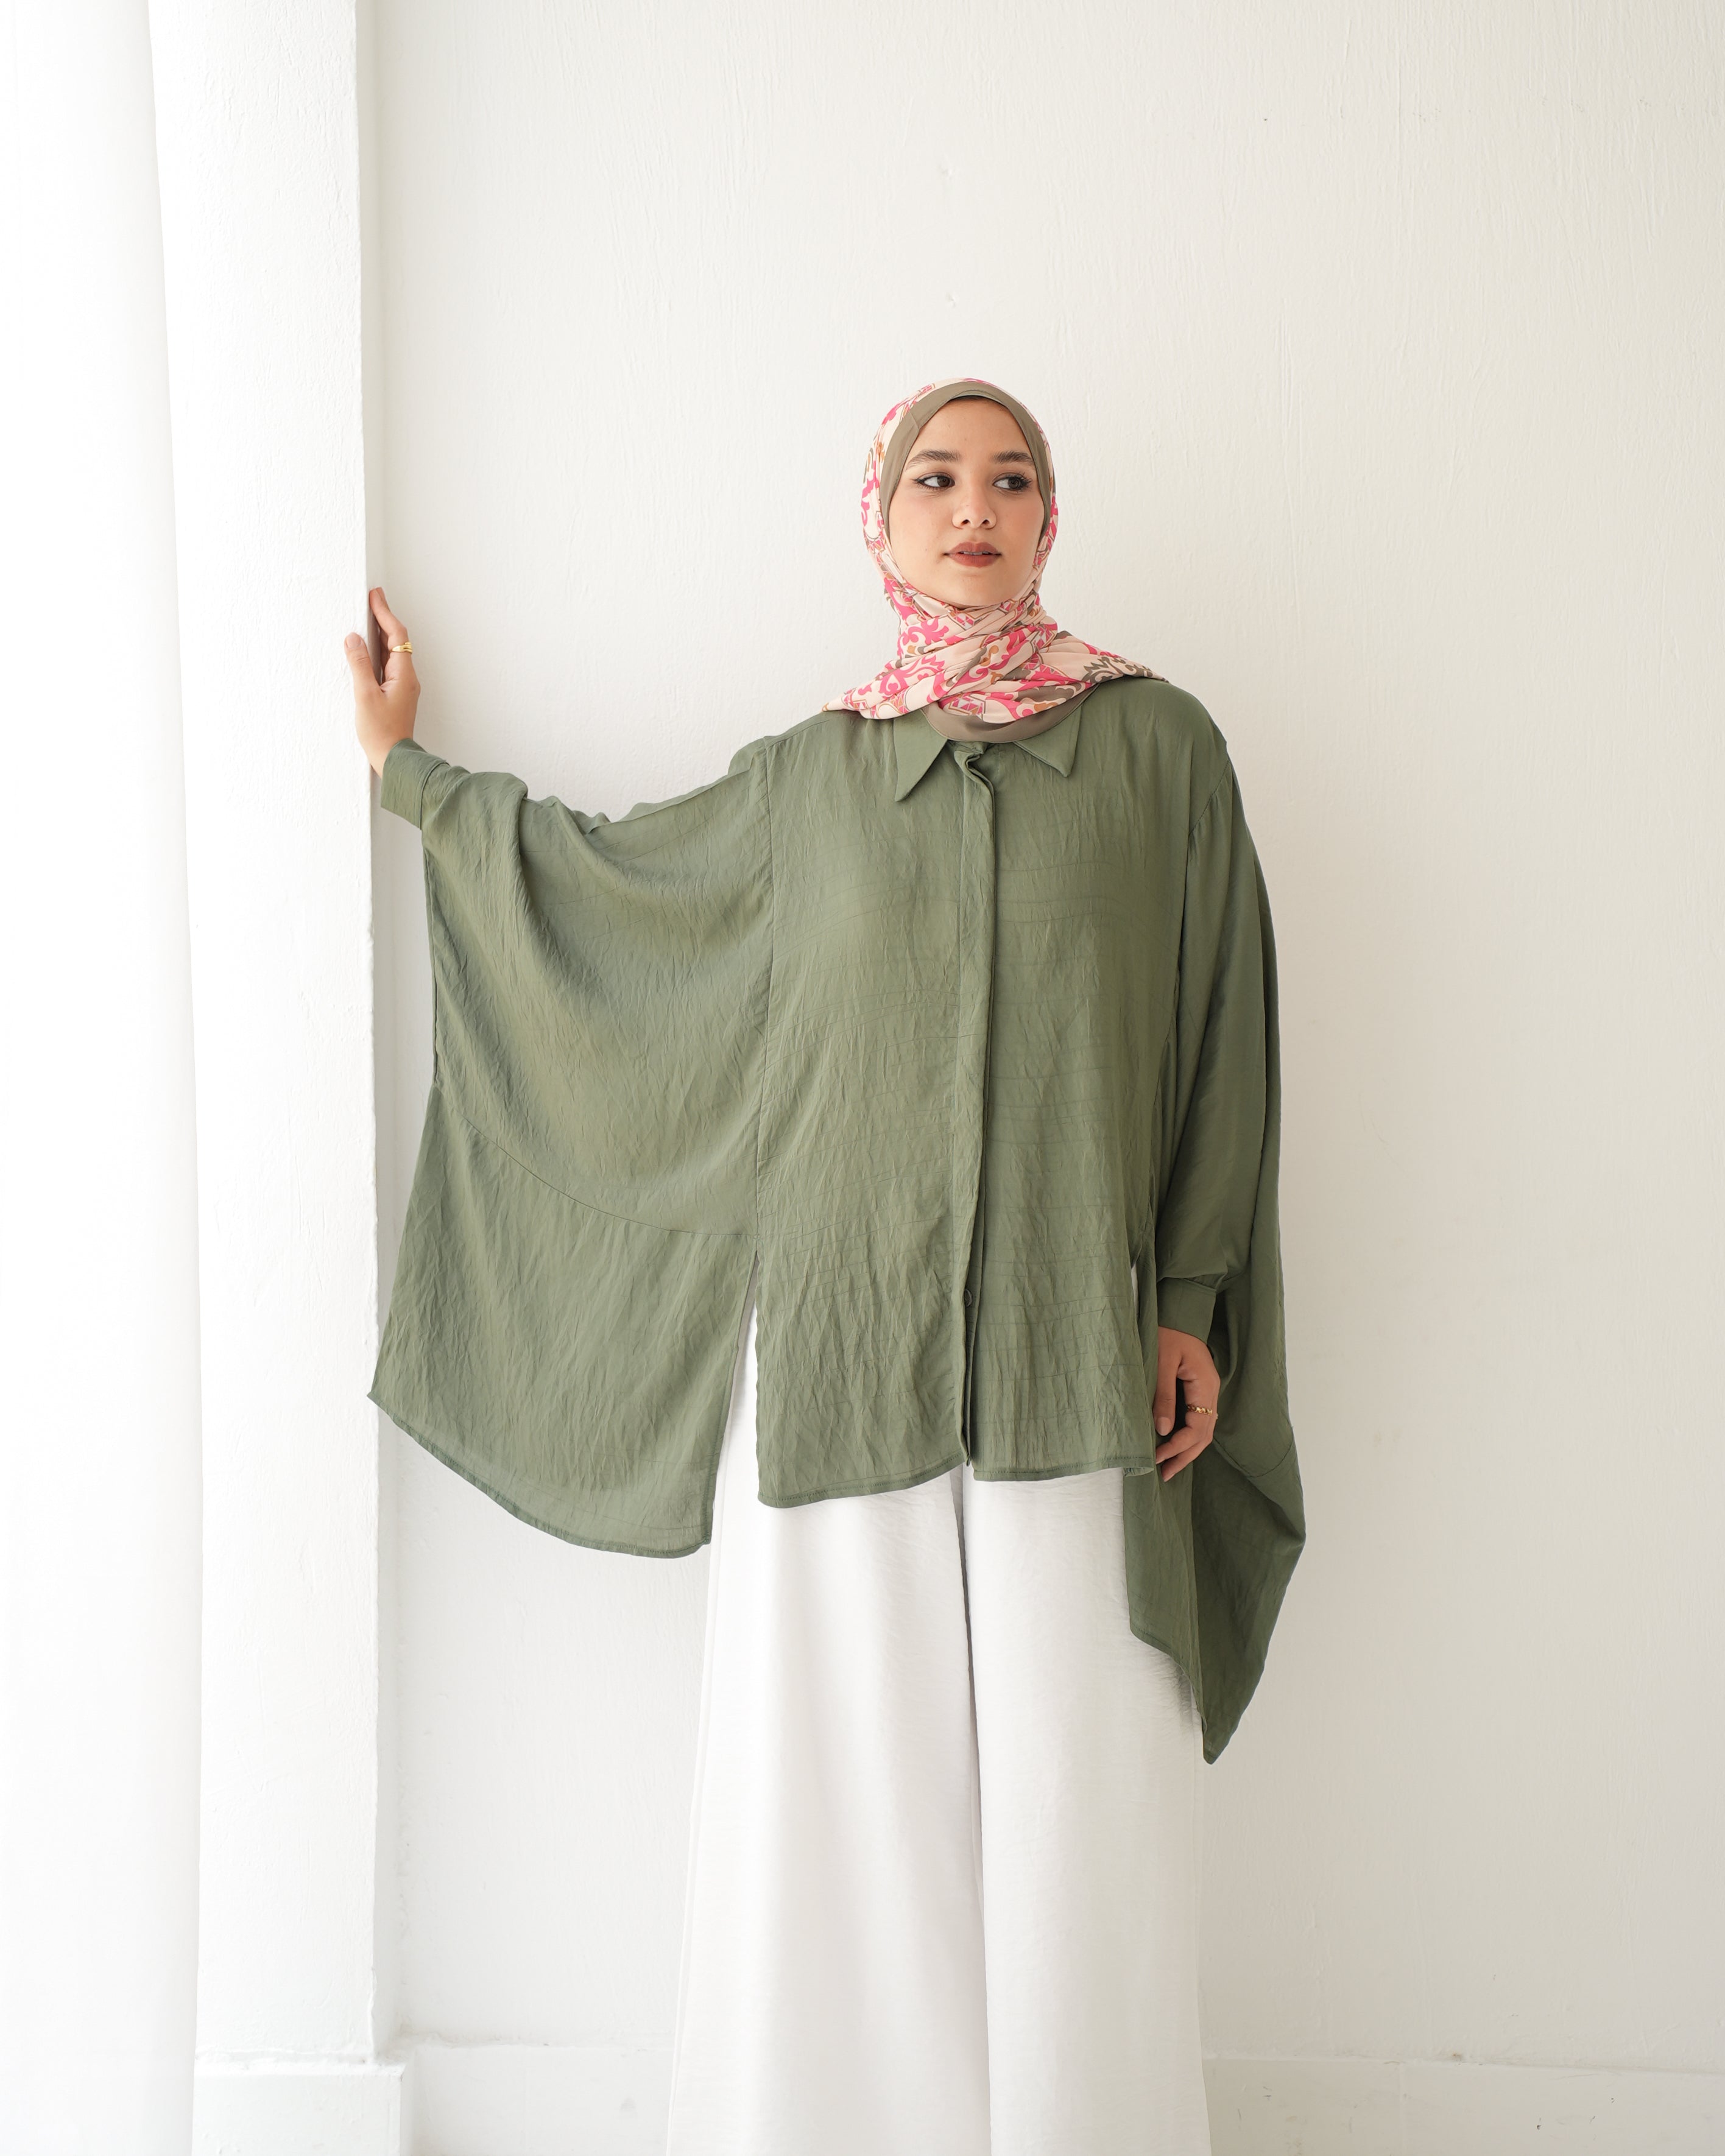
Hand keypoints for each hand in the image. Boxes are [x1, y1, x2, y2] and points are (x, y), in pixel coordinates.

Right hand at [345, 586, 419, 776]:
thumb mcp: (365, 696)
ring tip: (368, 616)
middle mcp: (407, 678)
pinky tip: (368, 648)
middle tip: (372, 599)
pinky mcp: (396, 695)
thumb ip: (359, 664)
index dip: (385, 613)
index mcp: (404, 675)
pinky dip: (379, 650)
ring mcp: (403, 687)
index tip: (375, 596)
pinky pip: (388, 665)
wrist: (395, 760)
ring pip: (393, 652)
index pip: (397, 635)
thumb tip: (352, 638)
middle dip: (384, 618)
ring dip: (381, 633)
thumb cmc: (381, 733)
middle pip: (397, 641)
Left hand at [1152, 1326, 1219, 1480]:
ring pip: (1202, 1430)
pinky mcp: (1198, 1389)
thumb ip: (1163, 1396)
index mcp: (1205, 1385)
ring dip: (1186, 1449)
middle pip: (1204, 1435)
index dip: (1177, 1447)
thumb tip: (1161, 1431)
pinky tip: (1173, 1444)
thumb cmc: (1167, 1331)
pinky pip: (1197, 1419)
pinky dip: (1186, 1436)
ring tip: (1167, 1466)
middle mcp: (1211, 1391)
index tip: (1156, 1458)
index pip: (1196, 1429)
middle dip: (1184, 1456)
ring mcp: (1207, 1391)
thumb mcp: (1161, 1362)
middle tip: (1164, 1475)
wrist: (1177, 1311)